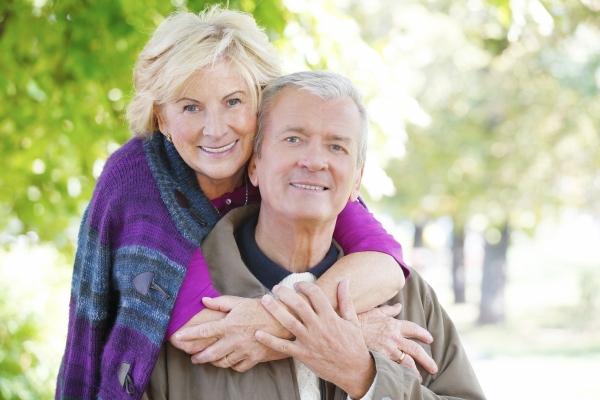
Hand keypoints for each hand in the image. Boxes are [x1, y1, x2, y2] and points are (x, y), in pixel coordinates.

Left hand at [176, 296, 289, 371]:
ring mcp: (243, 351)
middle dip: (199, 357)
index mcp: (229, 324)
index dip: (189, 335)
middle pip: (210, 353)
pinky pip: (237, 366)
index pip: (204, 331)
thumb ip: (221, 303)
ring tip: (210, 360)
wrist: (284, 321)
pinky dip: (231, 365)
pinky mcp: (253, 359)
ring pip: (222, 362)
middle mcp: (233, 340)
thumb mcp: (240, 302)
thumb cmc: (261, 309)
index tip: (178, 338)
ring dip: (214, 362)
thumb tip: (204, 300)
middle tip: (193, 358)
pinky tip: (229, 361)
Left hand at [255, 280, 375, 398]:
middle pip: (299, 305)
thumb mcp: (352, 320)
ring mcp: (310, 341)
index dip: (305, 285)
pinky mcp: (303, 354)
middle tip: (276, 288)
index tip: (297, 284)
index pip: (315, 294)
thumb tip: (344, 280)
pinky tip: (258, 333)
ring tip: (264, 300)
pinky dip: (270, 340)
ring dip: (275, 310)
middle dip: (285, 293)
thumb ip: (345, 300)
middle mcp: (319, 327)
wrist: (354, 370)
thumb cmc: (353, 344)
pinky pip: (283, 347)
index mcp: (331, 317)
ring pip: (289, 322)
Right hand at [358, 303, 437, 380]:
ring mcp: (388, 350)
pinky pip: (395, 369)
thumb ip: (387, 310)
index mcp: (393, 325)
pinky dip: (401, 375)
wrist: (345, 332)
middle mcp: (394, 338)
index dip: (423, 334)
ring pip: (407, 362)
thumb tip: (398, 306)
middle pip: (415, 350)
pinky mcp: (381, 360)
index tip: (429, 339)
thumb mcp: (373, 311)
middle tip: (433, 367)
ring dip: (415, 371)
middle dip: (426, 359)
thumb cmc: (358, 321)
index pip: (413, 329)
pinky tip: (404, 379)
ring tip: (420, 378)